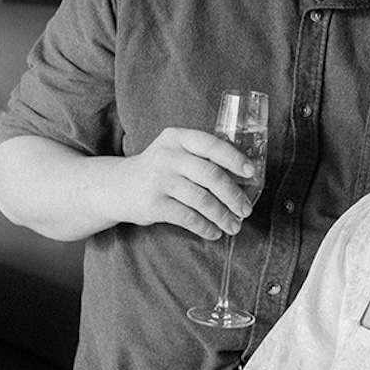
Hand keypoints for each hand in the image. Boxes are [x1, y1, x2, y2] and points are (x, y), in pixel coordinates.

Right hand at [109, 127, 259, 238]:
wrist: (117, 186)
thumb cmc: (159, 169)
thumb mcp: (175, 151)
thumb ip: (202, 156)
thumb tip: (244, 175)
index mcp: (177, 137)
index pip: (211, 144)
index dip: (234, 158)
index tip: (251, 173)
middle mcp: (167, 156)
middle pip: (210, 175)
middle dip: (233, 195)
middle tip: (246, 209)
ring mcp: (159, 180)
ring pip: (201, 200)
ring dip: (222, 216)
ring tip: (234, 226)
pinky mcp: (153, 204)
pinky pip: (188, 218)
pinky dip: (205, 227)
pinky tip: (214, 232)